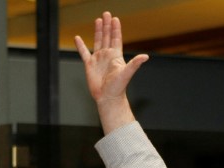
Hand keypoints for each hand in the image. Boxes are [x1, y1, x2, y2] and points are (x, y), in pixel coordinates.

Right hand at [74, 11, 148, 133]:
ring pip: (98, 41)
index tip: (115, 19)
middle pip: (107, 37)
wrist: (107, 97)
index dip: (116, 29)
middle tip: (106, 14)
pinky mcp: (90, 65)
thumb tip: (145, 57)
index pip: (116, 39)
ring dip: (98, 31)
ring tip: (97, 20)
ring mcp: (98, 59)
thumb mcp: (127, 73)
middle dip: (107, 25)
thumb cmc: (118, 87)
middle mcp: (107, 56)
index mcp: (116, 56)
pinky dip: (80, 45)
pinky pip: (84, 53)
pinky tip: (78, 38)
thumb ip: (135, 64)